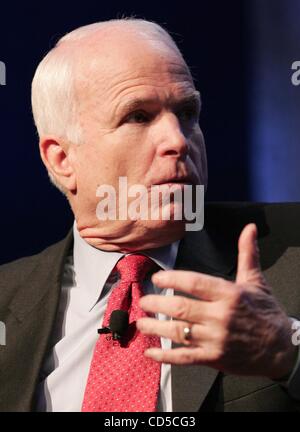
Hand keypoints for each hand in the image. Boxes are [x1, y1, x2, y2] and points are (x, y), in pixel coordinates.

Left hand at [137, 224, 296, 378]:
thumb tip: (249, 229)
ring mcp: (216, 339)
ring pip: (178, 332)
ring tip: (141, 321)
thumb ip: (247, 253)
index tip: (157, 278)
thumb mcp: (256, 280)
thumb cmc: (266, 312)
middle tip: (144, 300)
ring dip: (155, 327)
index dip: (171, 279)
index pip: (194, 283)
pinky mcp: (214, 358)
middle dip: (156, 303)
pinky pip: (185, 358)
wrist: (281, 347)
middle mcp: (220, 316)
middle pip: (180, 307)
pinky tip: (151, 351)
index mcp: (229, 294)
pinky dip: (165, 356)